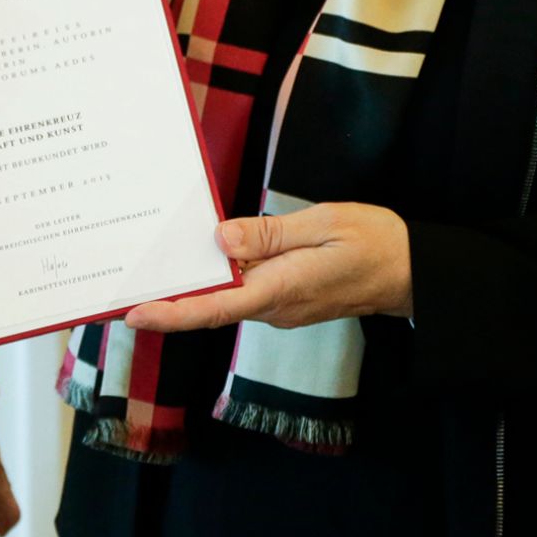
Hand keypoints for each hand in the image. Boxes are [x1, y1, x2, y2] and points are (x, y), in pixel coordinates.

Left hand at [124, 204, 413, 332]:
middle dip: (170, 296)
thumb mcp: (322, 223)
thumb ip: (270, 233)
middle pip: (213, 304)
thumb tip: (221, 239)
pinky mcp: (286, 298)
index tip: (135, 314)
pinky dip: (220, 276)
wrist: (412, 271)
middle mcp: (275, 307)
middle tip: (124, 279)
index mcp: (281, 289)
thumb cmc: (372, 241)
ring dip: (193, 284)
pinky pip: (244, 289)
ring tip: (152, 262)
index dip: (173, 313)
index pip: (216, 307)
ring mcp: (280, 307)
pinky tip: (204, 255)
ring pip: (227, 296)